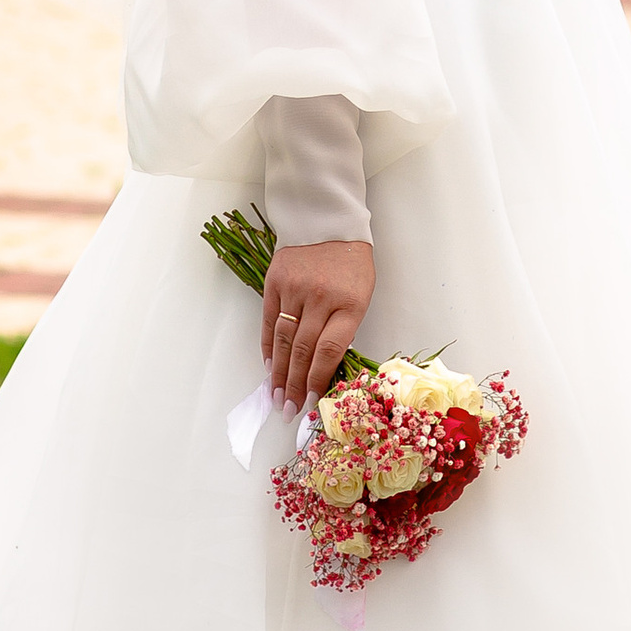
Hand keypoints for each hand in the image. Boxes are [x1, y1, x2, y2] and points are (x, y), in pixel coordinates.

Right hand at [262, 238, 373, 409]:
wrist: (327, 221)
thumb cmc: (351, 263)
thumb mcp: (362, 293)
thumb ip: (345, 326)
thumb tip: (325, 366)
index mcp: (349, 302)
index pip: (330, 350)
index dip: (319, 379)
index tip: (313, 401)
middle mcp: (320, 297)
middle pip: (304, 350)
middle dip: (296, 384)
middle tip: (289, 409)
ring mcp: (295, 288)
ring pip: (284, 339)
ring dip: (279, 372)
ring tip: (277, 396)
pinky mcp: (275, 281)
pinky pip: (269, 321)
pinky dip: (269, 347)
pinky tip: (269, 367)